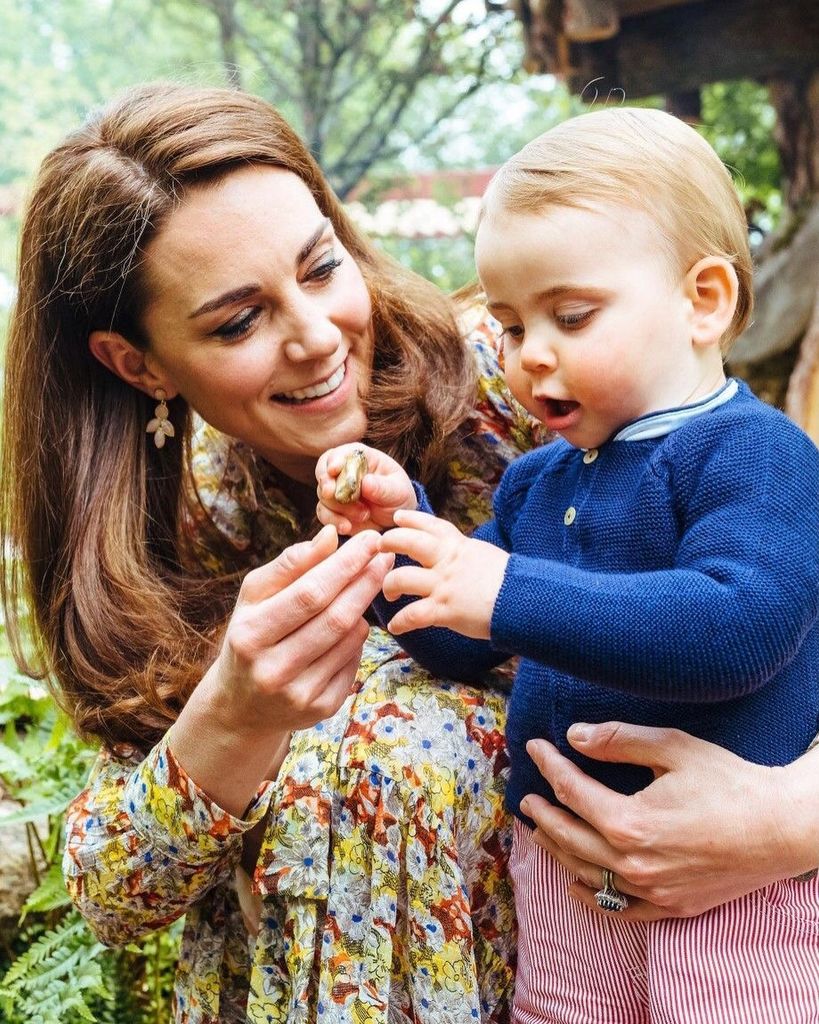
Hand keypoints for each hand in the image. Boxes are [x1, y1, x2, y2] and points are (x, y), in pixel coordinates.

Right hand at [171, 525, 393, 815]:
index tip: (370, 540)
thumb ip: (291, 564)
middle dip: (365, 581)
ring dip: (364, 607)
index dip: (345, 565)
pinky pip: (353, 662)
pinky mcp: (320, 709)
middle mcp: (273, 670)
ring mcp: (299, 695)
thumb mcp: (255, 597)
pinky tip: (354, 623)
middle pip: (336, 618)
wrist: (241, 704)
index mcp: (251, 635)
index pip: (310, 593)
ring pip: (350, 640)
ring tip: (368, 584)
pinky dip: (358, 637)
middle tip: (384, 556)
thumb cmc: (251, 634)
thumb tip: (330, 535)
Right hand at [315, 442, 416, 534]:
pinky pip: (324, 514)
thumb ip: (383, 487)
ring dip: (338, 507)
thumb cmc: (398, 496)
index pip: (341, 453)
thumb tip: (366, 482)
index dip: (335, 460)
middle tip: (331, 493)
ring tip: (363, 515)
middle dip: (326, 483)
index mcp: (360, 458)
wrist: (396, 518)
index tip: (334, 470)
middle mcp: (343, 472)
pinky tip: (347, 527)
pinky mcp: (333, 510)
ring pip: (323, 495)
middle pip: (324, 472)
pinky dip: (333, 521)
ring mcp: (335, 491)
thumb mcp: (398, 491)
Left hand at [379, 509, 508, 638]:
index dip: (411, 519)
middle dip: (389, 542)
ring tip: (389, 593)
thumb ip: (465, 553)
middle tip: (380, 549)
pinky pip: (412, 615)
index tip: (398, 518)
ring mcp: (443, 585)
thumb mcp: (484, 555)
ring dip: (389, 586)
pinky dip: (400, 622)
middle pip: (407, 542)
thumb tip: (456, 553)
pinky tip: (395, 626)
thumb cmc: (509, 581)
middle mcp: (446, 562)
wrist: (522, 600)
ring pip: (401, 578)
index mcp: (459, 546)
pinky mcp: (444, 610)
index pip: (430, 525)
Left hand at [520, 724, 818, 919]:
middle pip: (569, 837)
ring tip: (540, 832)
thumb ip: (619, 741)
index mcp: (629, 822)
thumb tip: (575, 736)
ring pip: (587, 874)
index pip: (571, 791)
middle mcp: (634, 863)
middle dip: (542, 814)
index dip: (549, 766)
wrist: (783, 829)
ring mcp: (652, 891)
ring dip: (557, 851)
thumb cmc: (731, 783)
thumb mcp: (674, 748)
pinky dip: (592, 897)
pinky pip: (619, 909)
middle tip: (526, 798)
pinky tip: (576, 885)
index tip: (535, 747)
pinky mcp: (672, 906)